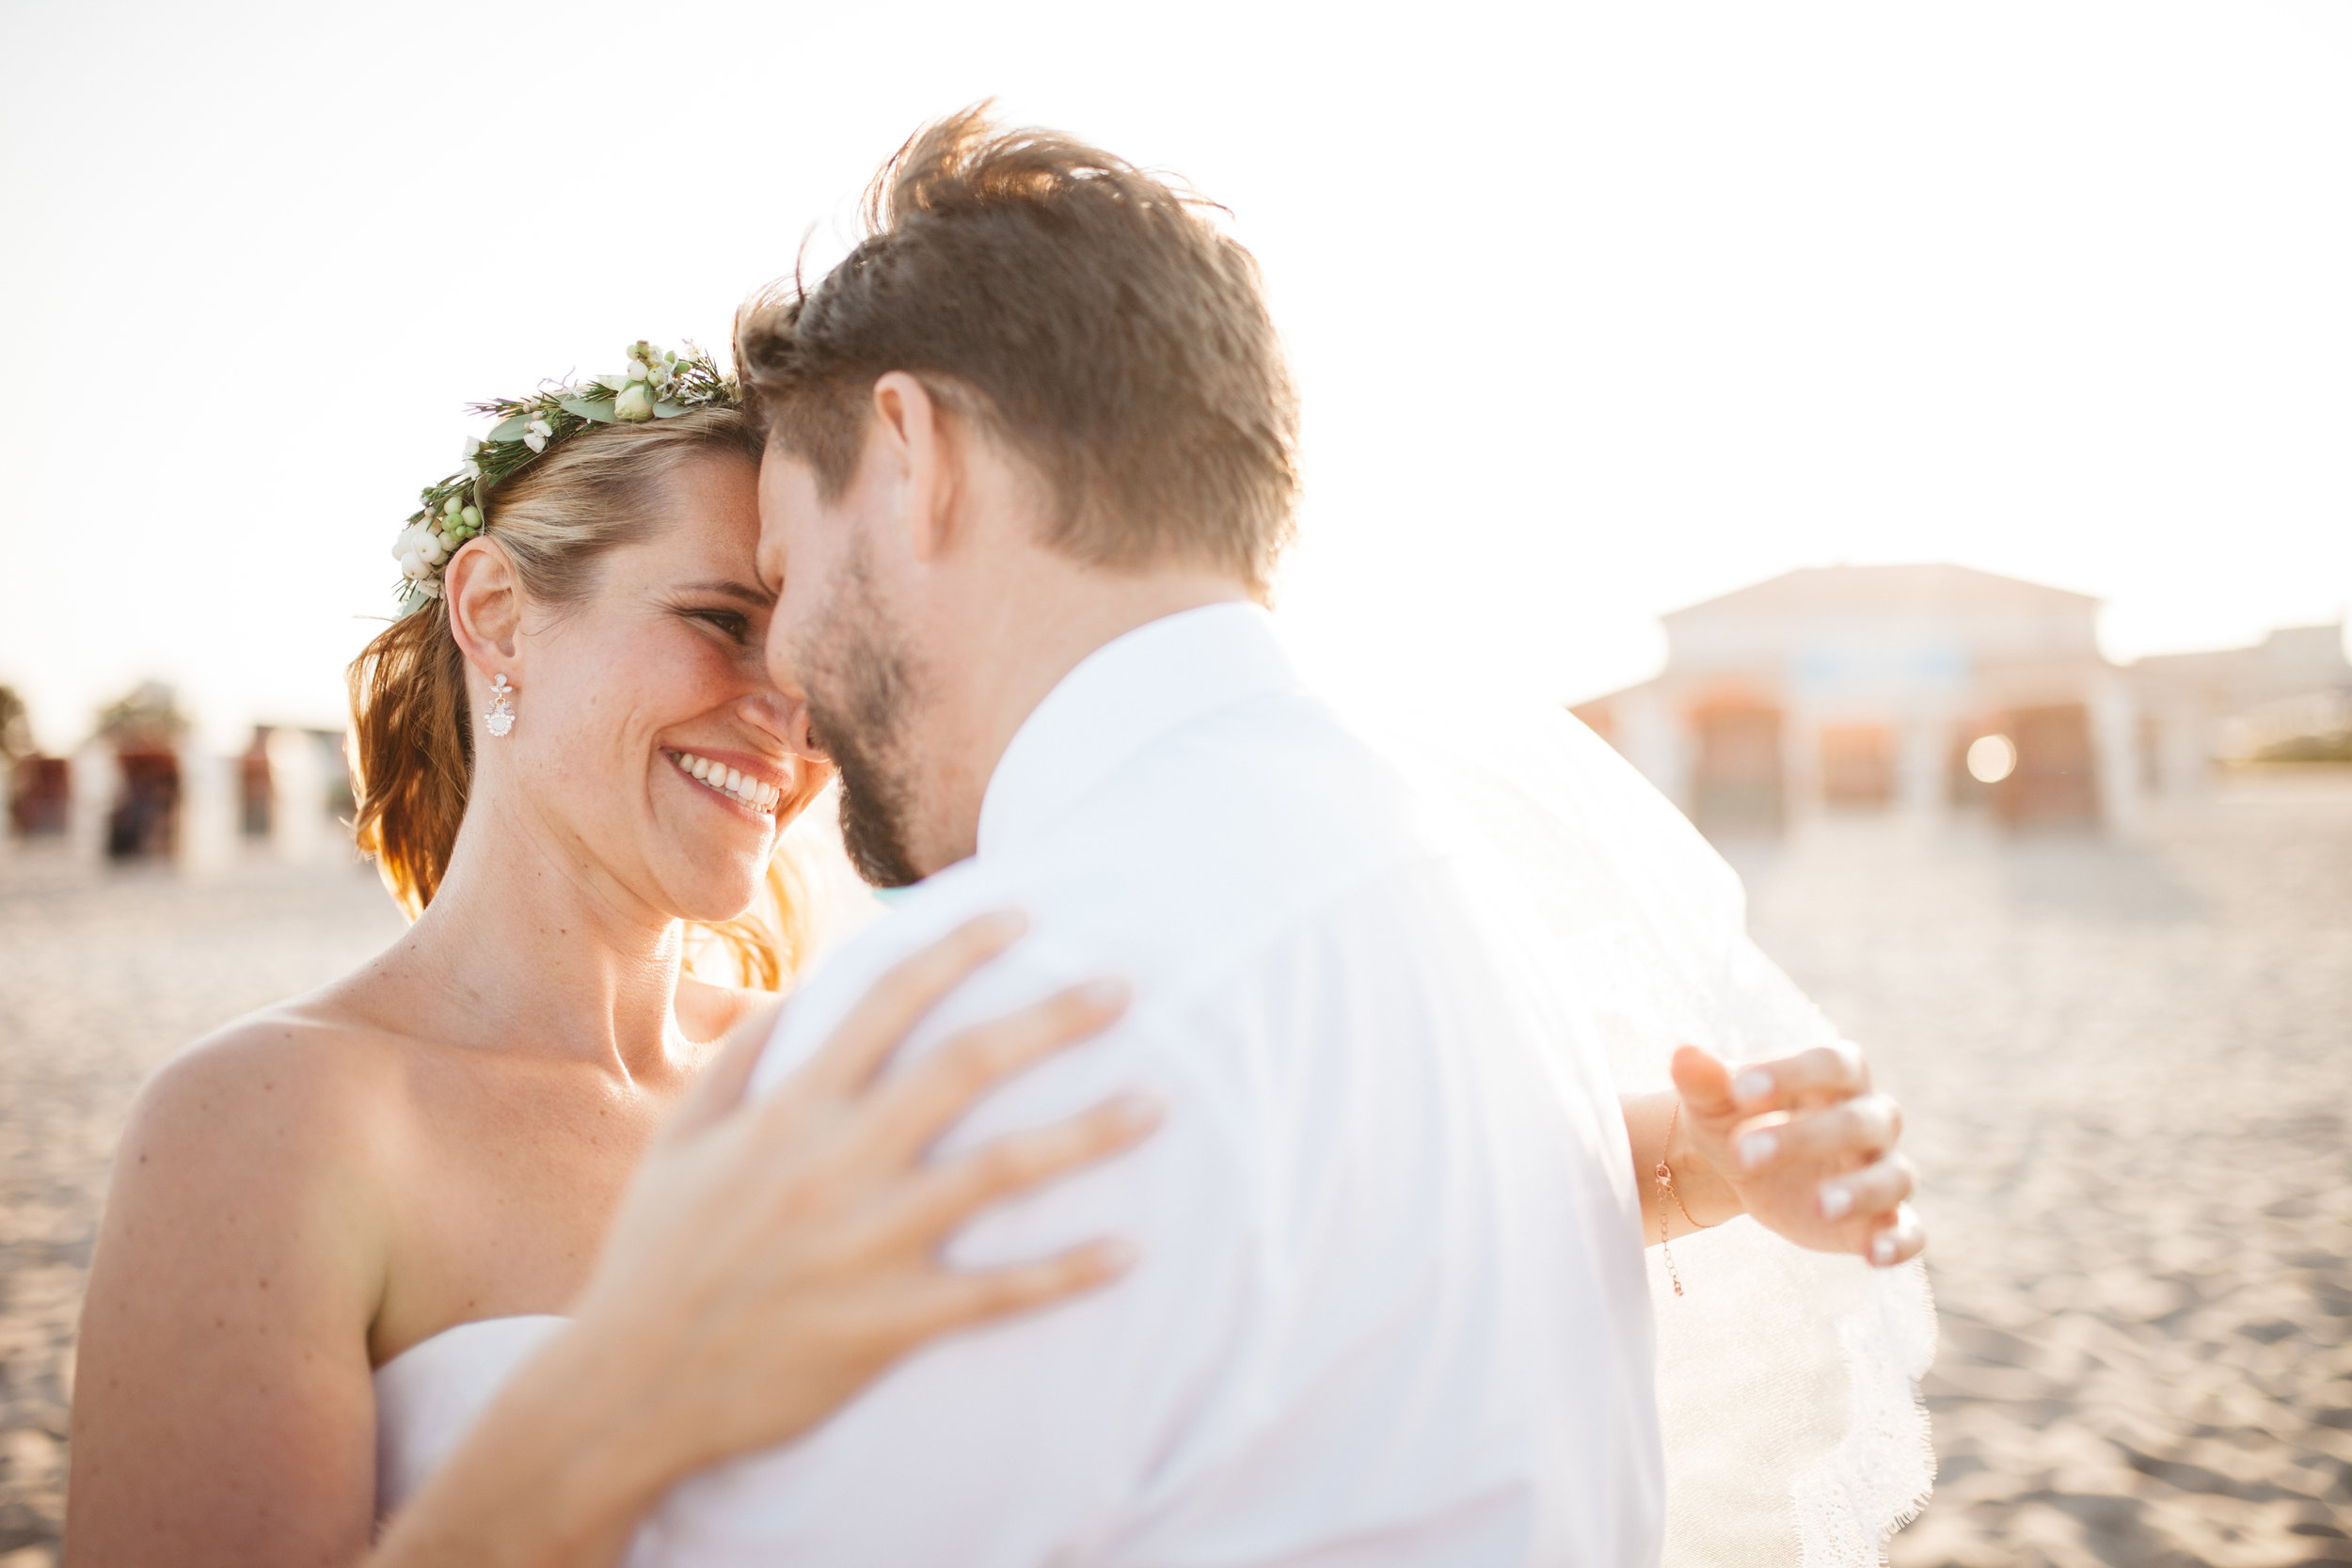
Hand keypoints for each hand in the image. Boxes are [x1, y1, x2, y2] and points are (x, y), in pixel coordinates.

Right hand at [572, 910, 1159, 1487]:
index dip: (960, 948)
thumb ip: (745, 1057)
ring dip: (1085, 1134)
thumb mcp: (681, 1140)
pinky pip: (995, 1295)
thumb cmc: (658, 1254)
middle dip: (1050, 1020)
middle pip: (965, 1068)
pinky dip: (1064, 1274)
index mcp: (790, 1109)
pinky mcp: (889, 1323)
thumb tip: (802, 991)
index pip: (888, 1001)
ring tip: (1157, 1103)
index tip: (1023, 913)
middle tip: (1124, 985)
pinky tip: (1128, 1251)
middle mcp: (837, 1163)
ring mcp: (869, 1245)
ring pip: (999, 1174)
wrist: (630, 1389)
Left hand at [1670, 1042, 1922, 1266]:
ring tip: (1817, 1205)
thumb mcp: (1715, 1100)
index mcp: (1836, 1074)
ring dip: (1859, 1191)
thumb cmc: (1739, 1115)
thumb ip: (1706, 1080)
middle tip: (1745, 1153)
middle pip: (1858, 1122)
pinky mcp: (1883, 1219)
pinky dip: (1898, 1242)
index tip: (1739, 1089)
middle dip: (1807, 1138)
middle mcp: (1870, 1118)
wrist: (1747, 1162)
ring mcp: (1881, 1169)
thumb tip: (1683, 1054)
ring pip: (1893, 1176)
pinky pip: (1910, 1231)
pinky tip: (1874, 1256)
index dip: (1791, 1073)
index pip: (1830, 1063)